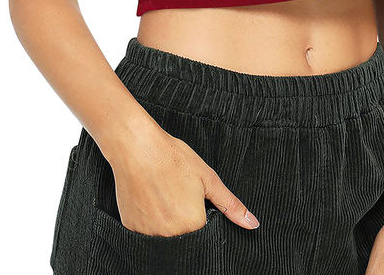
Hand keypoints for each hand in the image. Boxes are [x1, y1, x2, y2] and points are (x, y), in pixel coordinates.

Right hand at [108, 121, 259, 236]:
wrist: (136, 147)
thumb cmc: (173, 158)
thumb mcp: (207, 178)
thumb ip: (230, 205)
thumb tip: (253, 224)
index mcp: (192, 225)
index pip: (204, 234)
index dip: (201, 217)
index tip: (192, 201)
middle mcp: (170, 236)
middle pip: (185, 237)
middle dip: (184, 220)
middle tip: (177, 194)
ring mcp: (148, 235)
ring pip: (165, 236)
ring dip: (167, 222)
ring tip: (163, 194)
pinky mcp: (131, 229)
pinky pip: (146, 233)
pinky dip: (150, 220)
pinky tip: (150, 198)